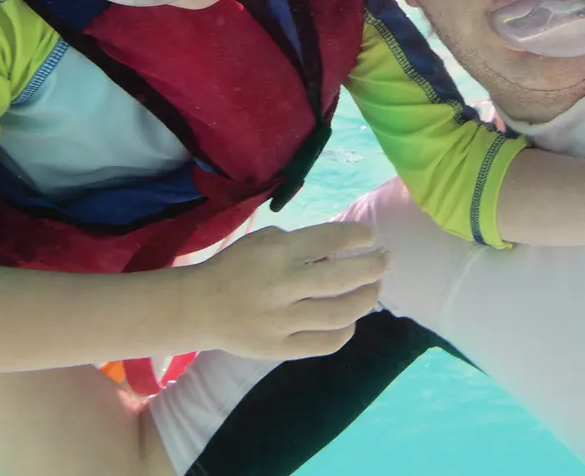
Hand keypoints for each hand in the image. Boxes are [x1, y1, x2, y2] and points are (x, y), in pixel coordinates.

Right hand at [183, 222, 386, 359]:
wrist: (199, 308)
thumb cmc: (235, 268)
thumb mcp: (262, 241)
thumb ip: (299, 243)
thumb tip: (340, 251)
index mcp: (275, 252)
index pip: (328, 240)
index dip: (356, 236)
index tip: (370, 236)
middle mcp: (281, 285)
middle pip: (341, 278)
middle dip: (373, 267)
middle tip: (386, 260)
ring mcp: (281, 321)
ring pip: (339, 314)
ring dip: (365, 299)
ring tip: (374, 289)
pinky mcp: (280, 349)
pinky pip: (324, 343)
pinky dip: (345, 330)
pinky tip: (350, 320)